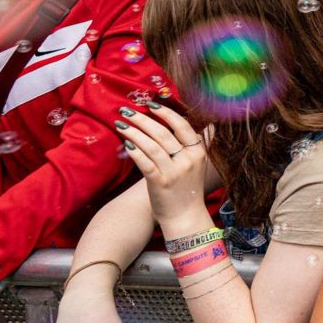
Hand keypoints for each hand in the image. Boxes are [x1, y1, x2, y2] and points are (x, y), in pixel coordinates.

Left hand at [113, 102, 209, 223]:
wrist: (185, 218)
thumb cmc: (187, 190)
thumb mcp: (197, 165)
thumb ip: (195, 145)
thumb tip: (202, 125)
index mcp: (198, 152)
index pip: (182, 126)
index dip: (166, 113)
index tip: (151, 104)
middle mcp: (188, 160)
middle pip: (164, 133)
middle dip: (143, 119)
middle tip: (127, 110)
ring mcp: (174, 172)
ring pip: (152, 145)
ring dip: (134, 132)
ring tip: (121, 123)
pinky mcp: (160, 183)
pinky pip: (145, 162)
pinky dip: (135, 151)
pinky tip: (125, 143)